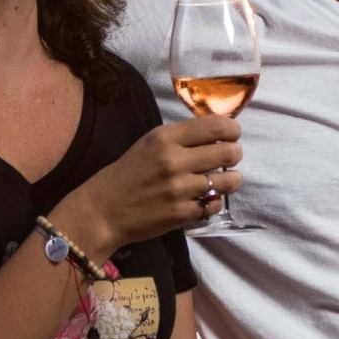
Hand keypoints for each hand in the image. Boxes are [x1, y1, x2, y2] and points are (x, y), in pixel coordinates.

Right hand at [63, 118, 241, 253]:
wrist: (103, 211)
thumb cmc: (127, 174)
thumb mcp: (149, 144)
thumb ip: (181, 137)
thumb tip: (218, 132)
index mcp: (165, 138)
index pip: (215, 125)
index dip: (232, 129)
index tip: (233, 135)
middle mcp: (174, 160)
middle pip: (227, 151)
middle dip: (235, 153)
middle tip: (231, 157)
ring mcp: (179, 188)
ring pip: (227, 180)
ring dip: (231, 179)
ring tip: (224, 180)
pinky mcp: (182, 213)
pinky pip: (214, 205)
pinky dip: (213, 202)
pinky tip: (205, 200)